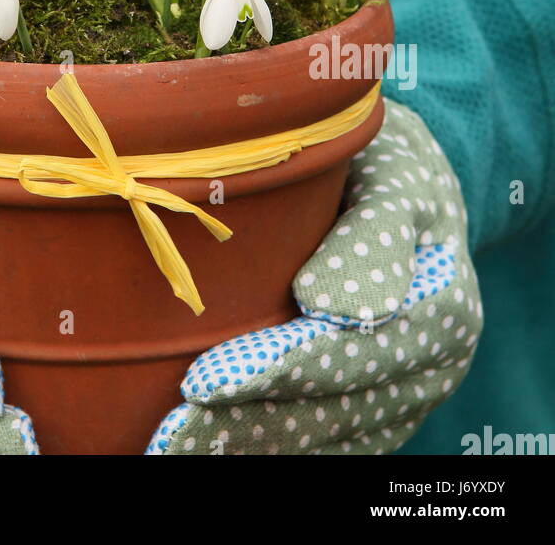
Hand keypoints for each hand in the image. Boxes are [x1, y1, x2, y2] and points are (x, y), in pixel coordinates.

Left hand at [148, 100, 482, 455]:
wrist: (410, 182)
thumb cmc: (387, 162)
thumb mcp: (393, 171)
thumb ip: (373, 232)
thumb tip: (338, 310)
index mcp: (442, 308)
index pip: (343, 354)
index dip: (272, 371)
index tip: (202, 381)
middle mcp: (431, 368)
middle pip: (326, 407)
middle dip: (242, 422)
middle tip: (167, 433)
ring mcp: (405, 395)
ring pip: (319, 433)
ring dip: (246, 442)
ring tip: (173, 445)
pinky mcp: (379, 410)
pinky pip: (323, 439)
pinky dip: (266, 443)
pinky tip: (211, 444)